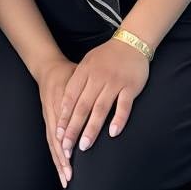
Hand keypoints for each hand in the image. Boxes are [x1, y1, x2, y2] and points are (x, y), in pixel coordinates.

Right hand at [33, 56, 76, 187]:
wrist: (47, 68)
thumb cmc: (68, 72)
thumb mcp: (77, 75)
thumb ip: (87, 89)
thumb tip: (103, 101)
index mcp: (60, 100)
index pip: (62, 126)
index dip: (66, 144)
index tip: (73, 159)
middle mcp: (53, 112)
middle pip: (56, 140)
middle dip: (62, 160)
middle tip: (69, 177)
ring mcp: (49, 118)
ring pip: (52, 144)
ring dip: (58, 162)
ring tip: (65, 179)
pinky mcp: (48, 120)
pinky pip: (50, 141)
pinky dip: (55, 155)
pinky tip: (61, 167)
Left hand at [57, 39, 149, 158]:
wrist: (132, 42)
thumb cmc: (107, 56)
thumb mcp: (88, 63)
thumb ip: (77, 81)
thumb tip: (64, 106)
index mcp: (85, 71)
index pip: (71, 97)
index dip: (64, 116)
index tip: (58, 134)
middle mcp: (98, 77)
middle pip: (83, 106)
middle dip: (73, 128)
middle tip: (67, 148)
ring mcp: (115, 82)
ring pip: (101, 109)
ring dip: (92, 129)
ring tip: (84, 146)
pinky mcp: (131, 87)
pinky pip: (124, 106)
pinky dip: (118, 120)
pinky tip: (112, 133)